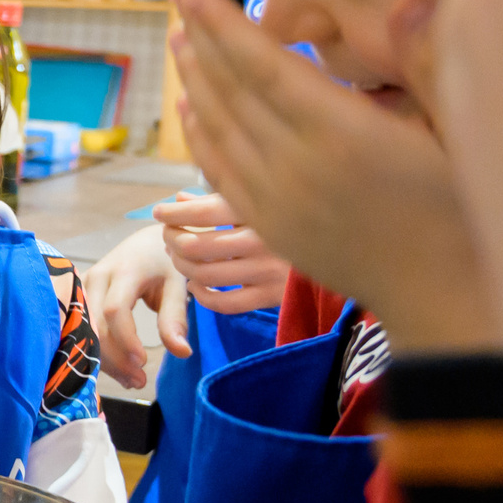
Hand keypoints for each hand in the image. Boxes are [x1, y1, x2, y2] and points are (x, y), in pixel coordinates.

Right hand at [82, 224, 171, 386]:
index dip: (125, 339)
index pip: (115, 310)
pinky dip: (98, 350)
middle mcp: (97, 277)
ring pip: (84, 328)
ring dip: (104, 358)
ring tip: (131, 379)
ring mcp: (83, 285)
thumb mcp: (177, 284)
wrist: (146, 241)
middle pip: (95, 324)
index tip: (143, 363)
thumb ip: (176, 317)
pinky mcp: (78, 295)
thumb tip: (182, 353)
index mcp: (124, 270)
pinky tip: (116, 368)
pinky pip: (82, 326)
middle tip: (139, 381)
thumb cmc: (165, 261)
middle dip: (114, 357)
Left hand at [154, 192, 291, 319]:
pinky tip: (196, 286)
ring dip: (182, 267)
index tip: (158, 212)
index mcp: (262, 209)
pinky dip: (202, 296)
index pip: (204, 211)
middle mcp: (265, 239)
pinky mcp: (273, 295)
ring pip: (204, 274)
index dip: (174, 213)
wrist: (343, 247)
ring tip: (179, 259)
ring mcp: (269, 270)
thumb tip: (179, 199)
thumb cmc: (292, 217)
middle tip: (167, 237)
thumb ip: (220, 200)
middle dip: (172, 240)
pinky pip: (225, 303)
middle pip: (196, 244)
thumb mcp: (260, 200)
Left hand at [168, 0, 491, 351]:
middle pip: (229, 91)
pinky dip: (198, 132)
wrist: (450, 298)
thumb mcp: (467, 131)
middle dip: (199, 37)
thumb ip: (430, 64)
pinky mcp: (270, 228)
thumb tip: (405, 1)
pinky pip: (217, 171)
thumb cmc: (474, 206)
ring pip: (216, 128)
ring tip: (179, 36)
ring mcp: (275, 202)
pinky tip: (190, 105)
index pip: (262, 65)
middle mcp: (296, 167)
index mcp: (343, 135)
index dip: (220, 22)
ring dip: (193, 79)